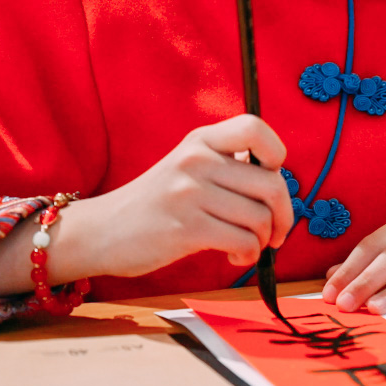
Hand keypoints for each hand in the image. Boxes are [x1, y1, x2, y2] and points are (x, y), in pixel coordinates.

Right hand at [0, 115, 293, 296]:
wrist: (102, 232)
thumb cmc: (155, 204)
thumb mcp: (187, 168)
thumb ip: (226, 168)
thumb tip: (278, 187)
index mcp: (200, 140)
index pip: (254, 128)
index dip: (275, 154)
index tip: (271, 178)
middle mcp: (197, 161)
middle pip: (271, 184)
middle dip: (284, 215)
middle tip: (277, 232)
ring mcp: (190, 194)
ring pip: (260, 218)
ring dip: (264, 240)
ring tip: (248, 246)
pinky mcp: (186, 229)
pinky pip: (243, 242)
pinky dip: (248, 255)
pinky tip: (235, 257)